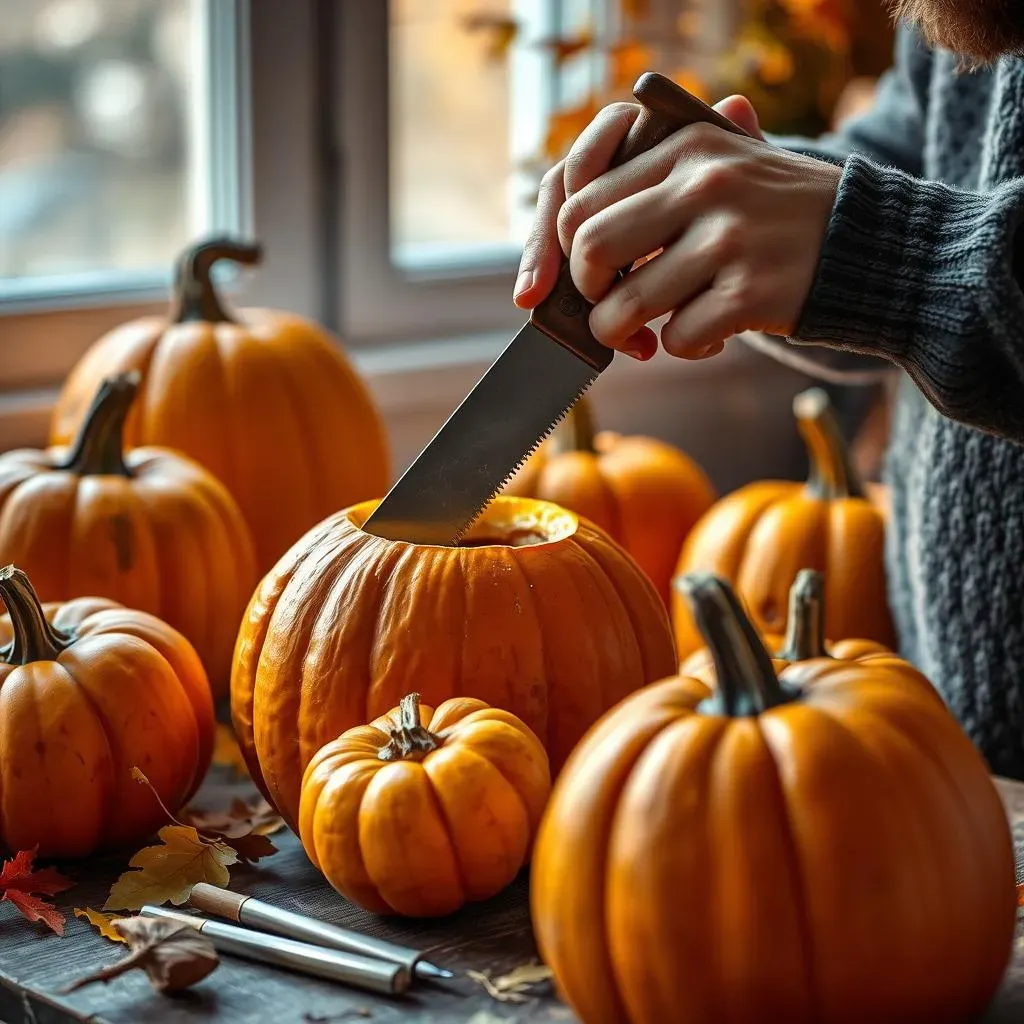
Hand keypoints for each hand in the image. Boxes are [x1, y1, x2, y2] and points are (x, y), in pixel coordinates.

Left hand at [513, 96, 841, 360]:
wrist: (872, 244)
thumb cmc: (783, 212)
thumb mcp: (733, 160)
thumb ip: (664, 170)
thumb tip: (578, 190)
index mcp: (687, 148)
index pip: (581, 200)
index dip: (568, 251)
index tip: (591, 275)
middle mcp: (704, 185)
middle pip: (590, 248)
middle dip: (587, 293)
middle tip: (608, 309)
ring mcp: (728, 239)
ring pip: (626, 305)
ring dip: (624, 334)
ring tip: (645, 337)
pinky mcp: (750, 292)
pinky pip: (678, 338)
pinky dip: (686, 348)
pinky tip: (712, 336)